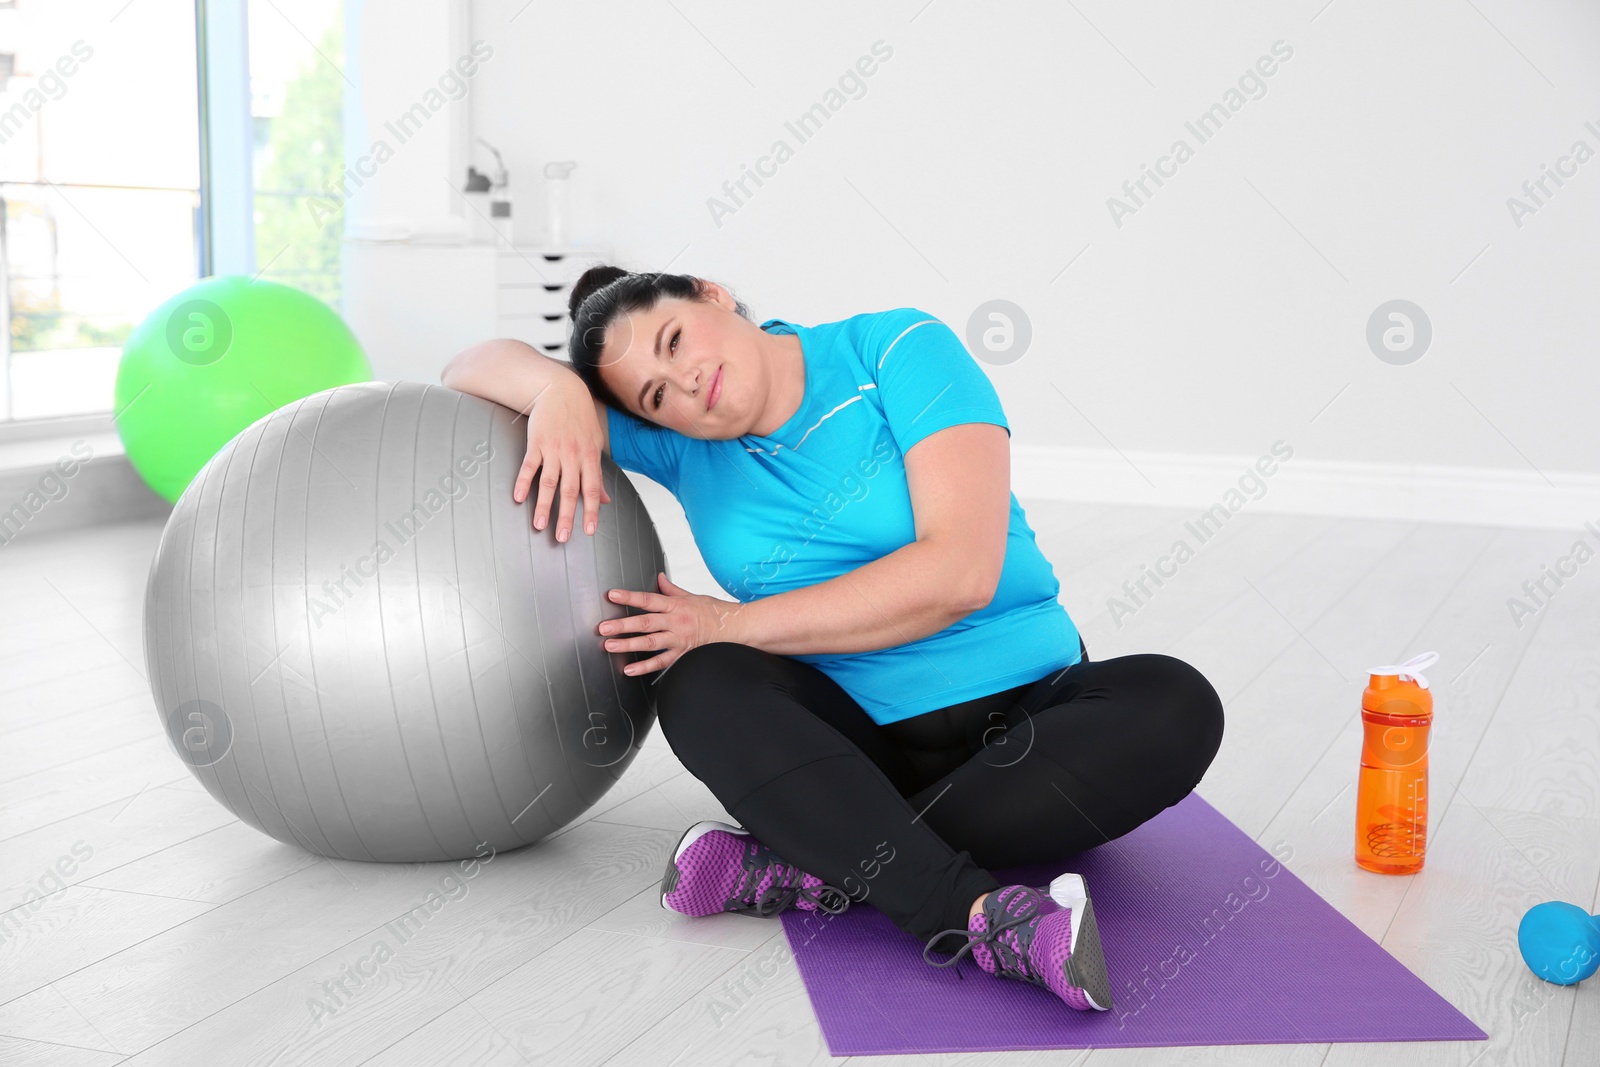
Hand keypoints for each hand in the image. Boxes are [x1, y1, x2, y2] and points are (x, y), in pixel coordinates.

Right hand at [514, 377, 611, 541]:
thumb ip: (598, 474)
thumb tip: (606, 500)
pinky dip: (523, 482)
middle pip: (570, 491)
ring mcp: (553, 449)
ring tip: (539, 525)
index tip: (588, 531)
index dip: (591, 511)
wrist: (561, 390)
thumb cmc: (580, 419)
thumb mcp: (595, 444)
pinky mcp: (536, 443)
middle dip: (567, 516)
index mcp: (589, 457)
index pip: (592, 489)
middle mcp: (572, 455)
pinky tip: (518, 497)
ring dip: (543, 505)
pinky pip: (529, 465)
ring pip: (548, 482)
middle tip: (562, 537)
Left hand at [598, 572, 743, 675]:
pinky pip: (662, 663)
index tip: (612, 595)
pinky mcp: (683, 655)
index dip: (629, 597)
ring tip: (610, 646)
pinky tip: (629, 670)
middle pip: (646, 622)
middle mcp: (676, 622)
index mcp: (676, 605)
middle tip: (603, 627)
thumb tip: (659, 577)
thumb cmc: (715, 613)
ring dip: (628, 645)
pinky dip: (645, 668)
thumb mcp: (692, 596)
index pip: (649, 599)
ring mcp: (679, 640)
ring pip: (650, 643)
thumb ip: (672, 590)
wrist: (737, 629)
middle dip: (623, 625)